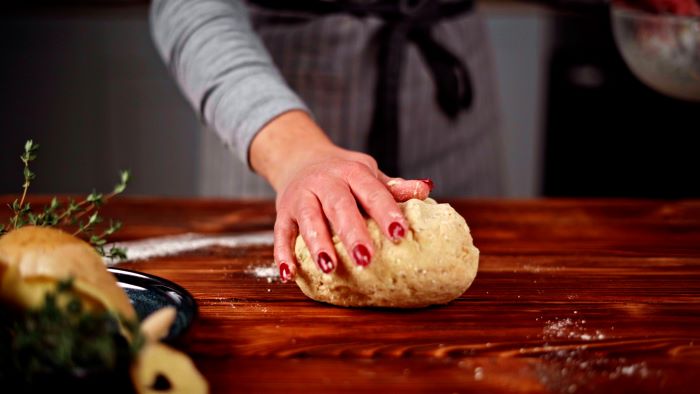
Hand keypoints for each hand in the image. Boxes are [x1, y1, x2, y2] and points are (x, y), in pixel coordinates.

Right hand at [250, 111, 431, 281]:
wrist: (300, 157)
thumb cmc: (343, 174)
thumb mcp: (368, 174)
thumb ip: (393, 187)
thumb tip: (426, 188)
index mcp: (353, 172)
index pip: (372, 192)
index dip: (386, 212)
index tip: (400, 233)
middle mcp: (326, 181)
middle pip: (339, 206)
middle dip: (352, 232)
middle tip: (366, 258)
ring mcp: (302, 196)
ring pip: (309, 218)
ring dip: (317, 243)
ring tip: (329, 267)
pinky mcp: (283, 213)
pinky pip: (281, 233)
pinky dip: (282, 254)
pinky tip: (289, 274)